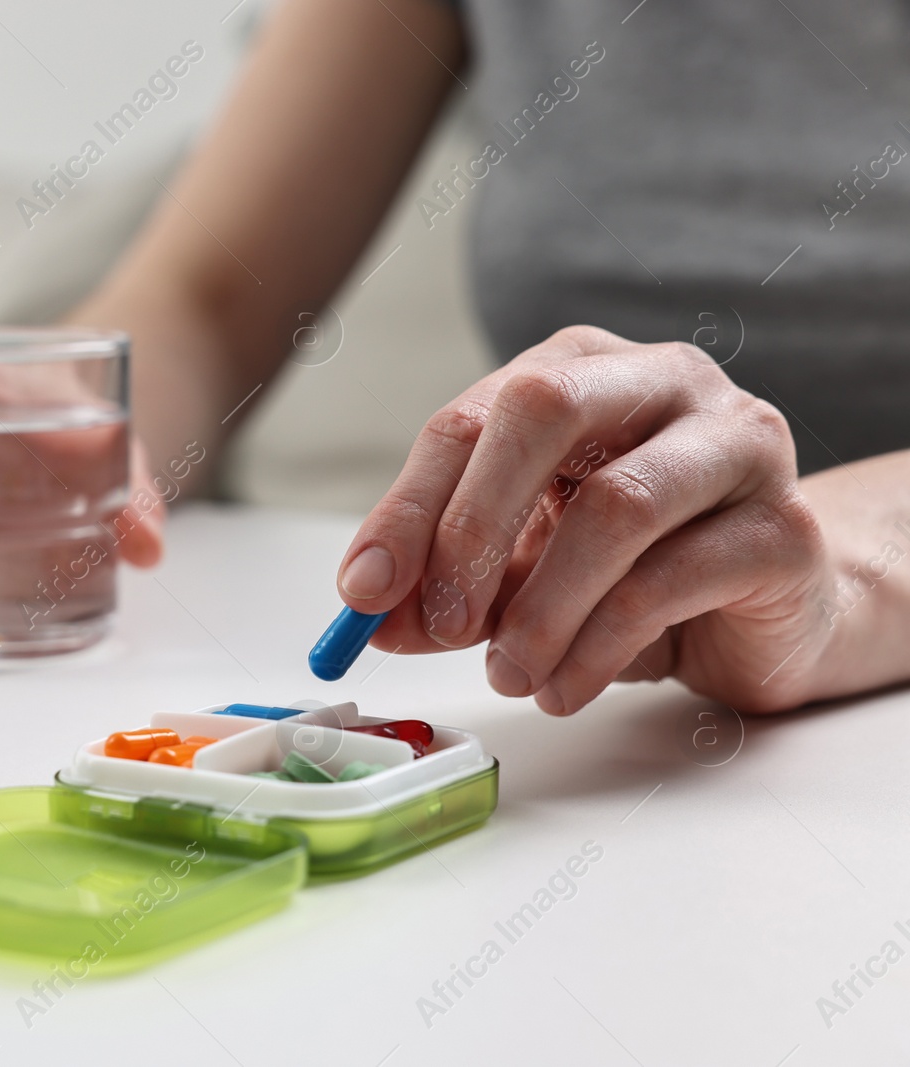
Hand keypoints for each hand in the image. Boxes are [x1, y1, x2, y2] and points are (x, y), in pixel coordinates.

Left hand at [335, 326, 830, 714]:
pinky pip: (670, 581)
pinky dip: (596, 649)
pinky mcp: (783, 529)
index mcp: (579, 370)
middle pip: (544, 412)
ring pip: (616, 506)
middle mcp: (662, 381)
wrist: (767, 616)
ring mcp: (737, 444)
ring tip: (508, 674)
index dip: (407, 507)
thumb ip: (443, 582)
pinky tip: (563, 687)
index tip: (364, 590)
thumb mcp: (518, 571)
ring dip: (540, 609)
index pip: (470, 417)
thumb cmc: (633, 570)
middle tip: (443, 623)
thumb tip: (368, 609)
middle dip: (472, 526)